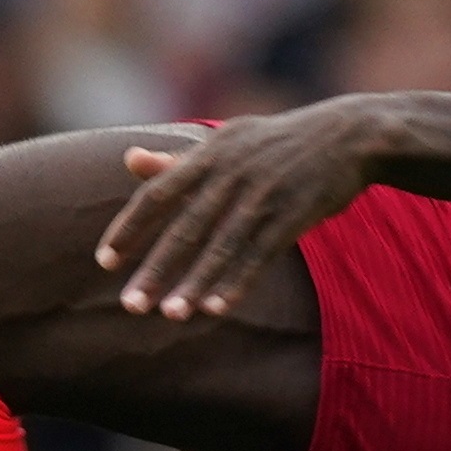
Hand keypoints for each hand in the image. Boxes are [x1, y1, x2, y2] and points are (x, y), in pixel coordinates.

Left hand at [93, 105, 381, 319]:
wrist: (346, 135)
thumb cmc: (276, 143)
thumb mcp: (226, 141)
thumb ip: (177, 159)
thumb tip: (129, 160)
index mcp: (209, 154)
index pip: (157, 194)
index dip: (130, 228)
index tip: (104, 261)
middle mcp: (231, 174)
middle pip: (185, 228)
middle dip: (156, 268)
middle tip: (130, 304)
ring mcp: (262, 195)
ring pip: (221, 247)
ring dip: (195, 283)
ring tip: (170, 315)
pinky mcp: (292, 215)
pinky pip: (259, 255)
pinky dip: (237, 282)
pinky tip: (216, 308)